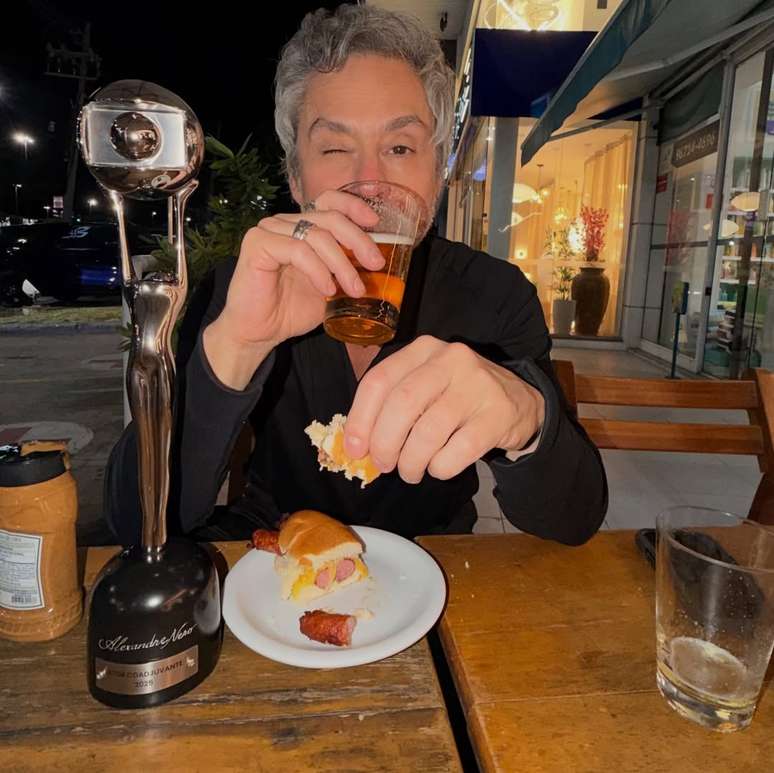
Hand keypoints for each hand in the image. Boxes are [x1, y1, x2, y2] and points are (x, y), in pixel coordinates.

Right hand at [203, 190, 383, 387]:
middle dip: (358, 241)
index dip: (354, 207)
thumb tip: (378, 265)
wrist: (258, 332)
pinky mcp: (258, 244)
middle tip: (375, 264)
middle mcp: (285, 223)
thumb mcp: (329, 286)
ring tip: (354, 289)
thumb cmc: (291, 310)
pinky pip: (298, 250)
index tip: (374, 224)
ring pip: (317, 236)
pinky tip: (326, 289)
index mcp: (302, 226)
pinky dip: (318, 270)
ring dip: (342, 264)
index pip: (330, 201)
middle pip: (330, 218)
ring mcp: (269, 230)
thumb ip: (347, 270)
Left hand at [343, 336, 544, 482]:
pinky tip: (438, 468)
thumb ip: (391, 405)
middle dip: (384, 443)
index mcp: (423, 350)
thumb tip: (358, 445)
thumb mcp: (425, 385)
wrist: (519, 401)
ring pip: (428, 432)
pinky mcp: (497, 414)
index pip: (379, 381)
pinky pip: (457, 451)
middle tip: (383, 465)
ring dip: (411, 462)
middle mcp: (450, 360)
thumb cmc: (457, 396)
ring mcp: (477, 385)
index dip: (360, 420)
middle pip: (401, 405)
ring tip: (410, 471)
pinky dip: (440, 468)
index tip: (355, 450)